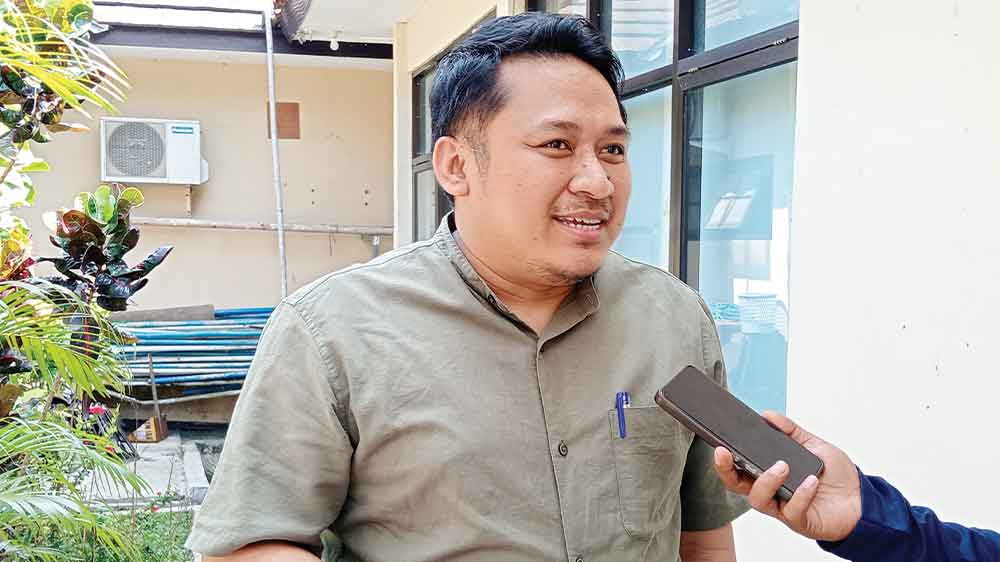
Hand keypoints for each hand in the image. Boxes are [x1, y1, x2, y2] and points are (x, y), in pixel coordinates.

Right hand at [713, 411, 862, 541]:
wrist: (862, 500)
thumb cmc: (835, 475)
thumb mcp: (813, 445)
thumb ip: (791, 431)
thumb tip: (768, 415)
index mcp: (768, 474)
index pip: (738, 468)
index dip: (724, 460)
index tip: (719, 445)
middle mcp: (771, 492)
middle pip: (736, 485)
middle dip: (726, 470)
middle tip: (726, 453)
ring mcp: (783, 508)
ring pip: (758, 499)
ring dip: (767, 480)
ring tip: (783, 465)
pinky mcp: (800, 521)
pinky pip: (792, 510)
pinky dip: (801, 494)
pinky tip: (811, 481)